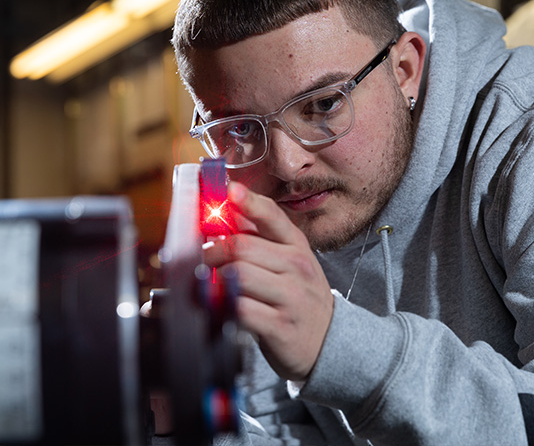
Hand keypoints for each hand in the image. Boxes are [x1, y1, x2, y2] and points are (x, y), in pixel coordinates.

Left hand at [203, 181, 333, 380]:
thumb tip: (228, 209)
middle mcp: (297, 267)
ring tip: (209, 284)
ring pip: (239, 276)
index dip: (248, 201)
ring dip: (215, 279)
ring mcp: (291, 297)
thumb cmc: (299, 297)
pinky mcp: (281, 326)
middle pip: (242, 247)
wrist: (330, 343)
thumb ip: (260, 238)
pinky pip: (241, 309)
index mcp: (296, 246)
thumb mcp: (289, 262)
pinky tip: (220, 307)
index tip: (229, 191)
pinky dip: (223, 307)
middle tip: (203, 259)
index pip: (272, 216)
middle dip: (213, 251)